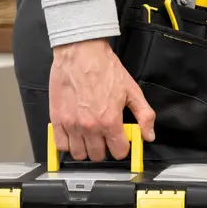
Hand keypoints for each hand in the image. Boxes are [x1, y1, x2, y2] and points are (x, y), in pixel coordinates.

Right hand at [49, 38, 155, 160]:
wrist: (80, 52)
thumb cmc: (104, 68)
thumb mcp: (132, 90)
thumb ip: (144, 115)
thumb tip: (149, 135)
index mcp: (110, 121)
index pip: (119, 152)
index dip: (122, 148)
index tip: (120, 141)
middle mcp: (90, 126)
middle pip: (98, 155)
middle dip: (104, 149)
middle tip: (104, 137)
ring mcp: (72, 124)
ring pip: (79, 154)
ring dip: (86, 149)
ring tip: (89, 137)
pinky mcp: (57, 119)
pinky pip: (61, 144)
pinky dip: (68, 144)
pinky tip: (74, 135)